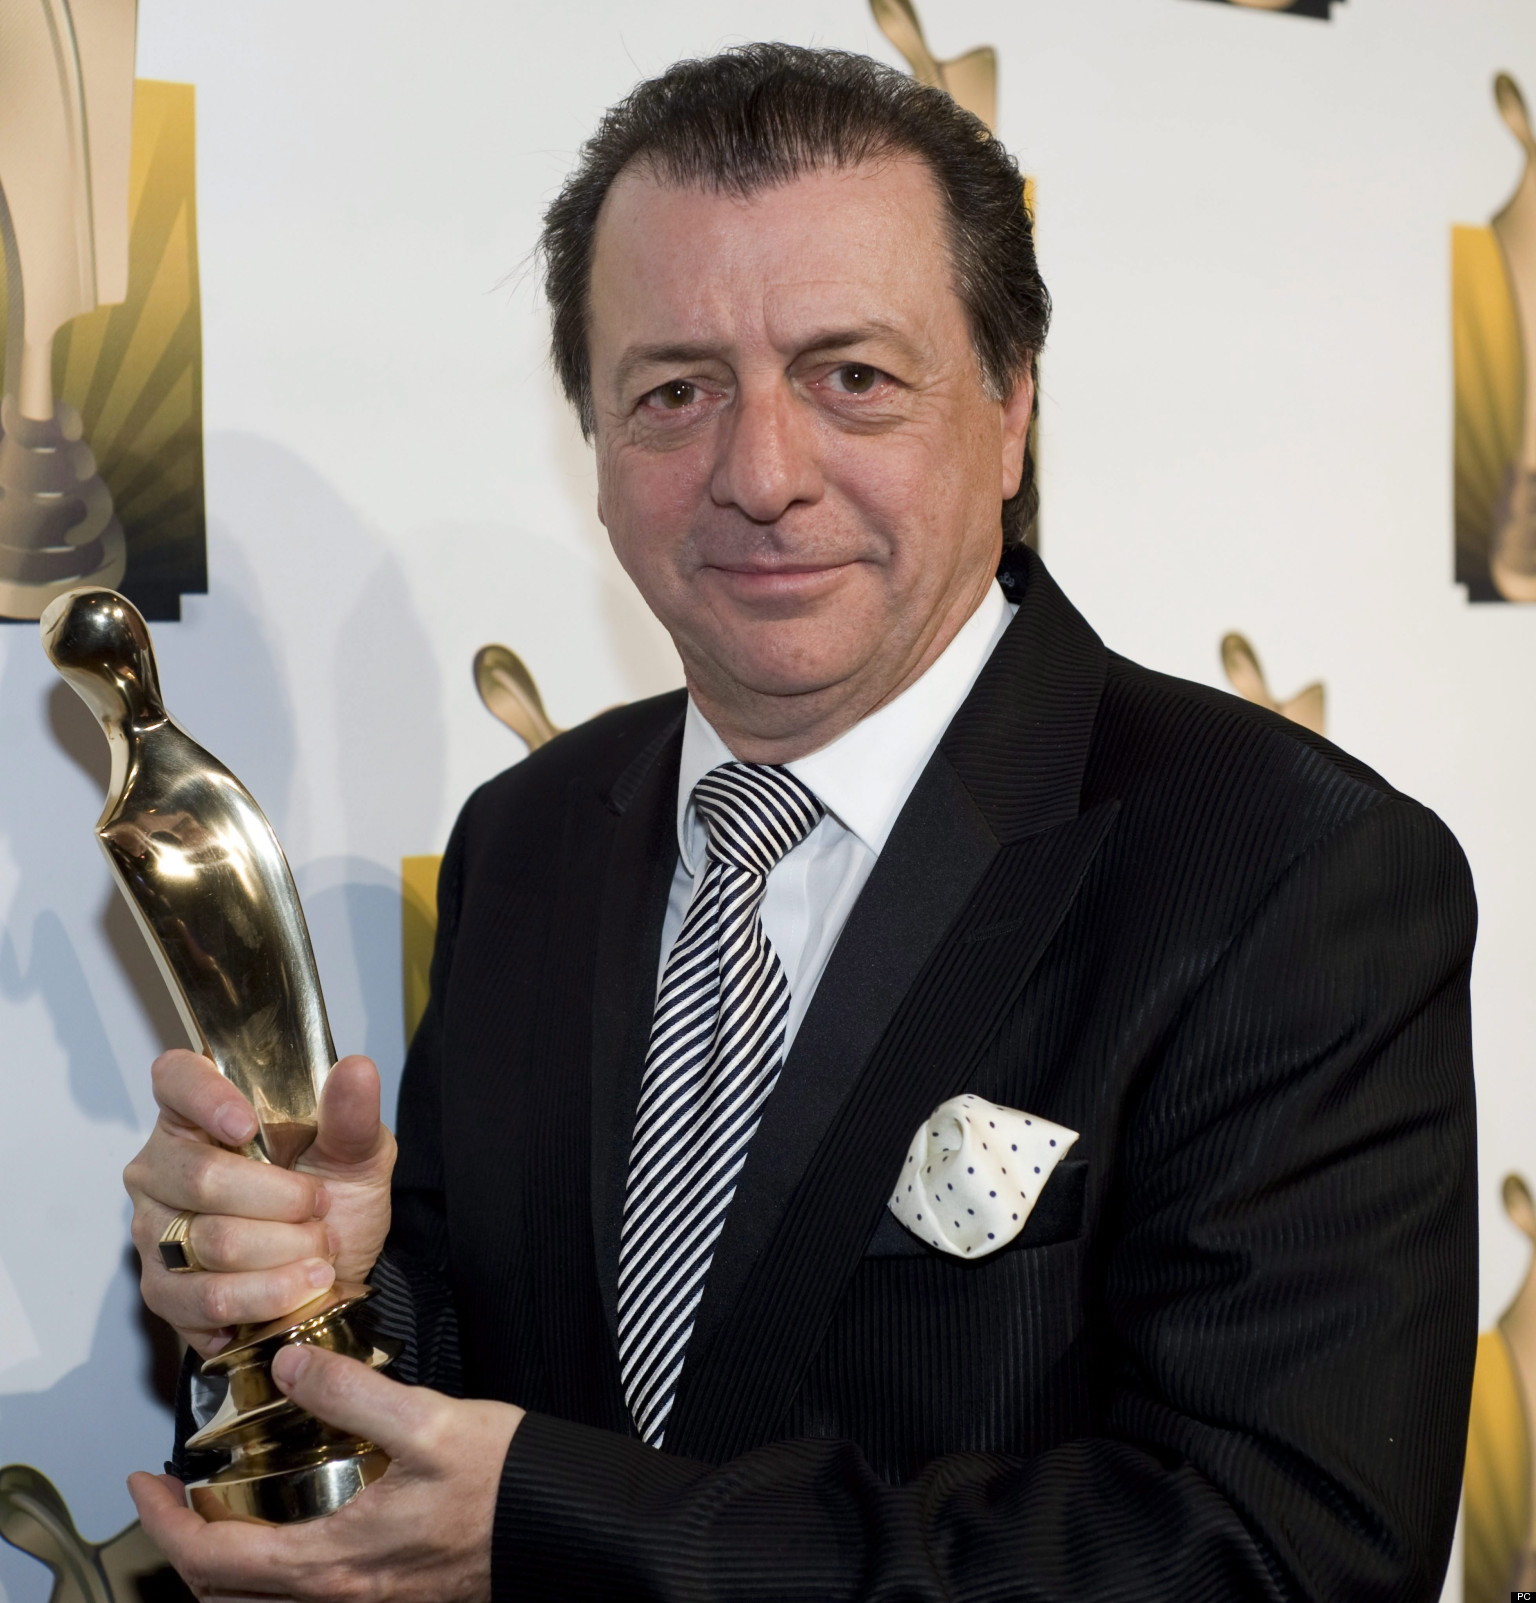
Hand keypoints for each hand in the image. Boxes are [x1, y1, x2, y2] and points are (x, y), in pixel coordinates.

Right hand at [124, 1050, 395, 1356]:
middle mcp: (162, 1168)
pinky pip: (205, 1299)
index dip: (205, 1097)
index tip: (247, 1125)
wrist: (333, 1270)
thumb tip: (357, 1070)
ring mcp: (154, 1230)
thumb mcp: (355, 1153)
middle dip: (281, 1199)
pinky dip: (267, 1296)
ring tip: (321, 1252)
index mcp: (200, 1114)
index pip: (176, 1079)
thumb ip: (352, 1116)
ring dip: (284, 1252)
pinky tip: (297, 1290)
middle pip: (199, 1175)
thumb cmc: (332, 1198)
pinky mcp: (162, 1292)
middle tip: (321, 1207)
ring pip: (209, 1242)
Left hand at [130, 1347, 522, 1602]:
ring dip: (224, 1561)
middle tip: (173, 1497)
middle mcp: (339, 1594)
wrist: (565, 1524)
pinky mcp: (386, 1591)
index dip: (164, 1524)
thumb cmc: (504, 1485)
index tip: (146, 1484)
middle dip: (184, 1547)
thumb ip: (353, 1393)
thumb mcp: (429, 1422)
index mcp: (333, 1560)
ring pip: (260, 1601)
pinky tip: (294, 1517)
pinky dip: (270, 1565)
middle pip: (224, 1595)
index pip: (212, 1560)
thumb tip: (293, 1366)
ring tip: (224, 1505)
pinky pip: (300, 1594)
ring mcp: (362, 1599)